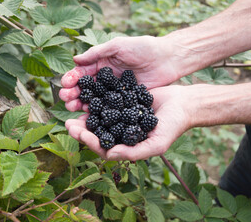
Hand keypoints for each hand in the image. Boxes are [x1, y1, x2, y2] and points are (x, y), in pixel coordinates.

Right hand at [59, 35, 179, 110]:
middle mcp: (106, 79)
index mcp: (102, 64)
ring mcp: (115, 92)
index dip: (72, 78)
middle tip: (65, 99)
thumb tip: (75, 59)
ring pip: (95, 100)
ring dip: (82, 104)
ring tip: (72, 108)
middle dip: (73, 93)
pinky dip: (100, 113)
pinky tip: (91, 117)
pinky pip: (110, 109)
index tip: (64, 84)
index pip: (82, 72)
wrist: (167, 59)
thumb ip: (97, 53)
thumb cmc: (143, 47)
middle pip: (86, 88)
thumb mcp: (118, 45)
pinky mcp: (126, 101)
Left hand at [65, 85, 193, 160]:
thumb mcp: (157, 143)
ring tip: (72, 109)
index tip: (78, 133)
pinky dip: (96, 101)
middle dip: (81, 130)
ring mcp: (122, 117)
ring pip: (99, 119)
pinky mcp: (123, 102)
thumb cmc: (173, 126)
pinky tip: (86, 95)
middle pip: (97, 134)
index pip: (104, 148)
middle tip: (68, 123)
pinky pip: (106, 103)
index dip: (90, 142)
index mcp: (127, 146)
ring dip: (85, 116)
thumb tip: (110, 155)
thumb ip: (134, 152)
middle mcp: (122, 133)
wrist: (183, 103)